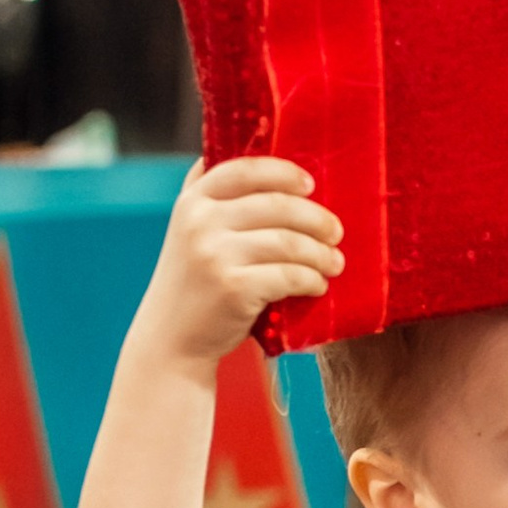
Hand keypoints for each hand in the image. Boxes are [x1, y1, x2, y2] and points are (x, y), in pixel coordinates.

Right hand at [144, 156, 343, 365]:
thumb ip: (218, 200)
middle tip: (336, 232)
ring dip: (321, 253)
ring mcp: (215, 255)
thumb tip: (276, 172)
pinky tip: (317, 284)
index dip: (284, 173)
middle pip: (277, 205)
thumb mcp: (191, 231)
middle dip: (316, 218)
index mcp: (193, 201)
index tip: (310, 185)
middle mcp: (200, 222)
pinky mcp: (233, 288)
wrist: (171, 338)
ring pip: (288, 241)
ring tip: (334, 263)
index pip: (246, 169)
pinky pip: (289, 275)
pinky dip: (311, 280)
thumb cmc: (195, 281)